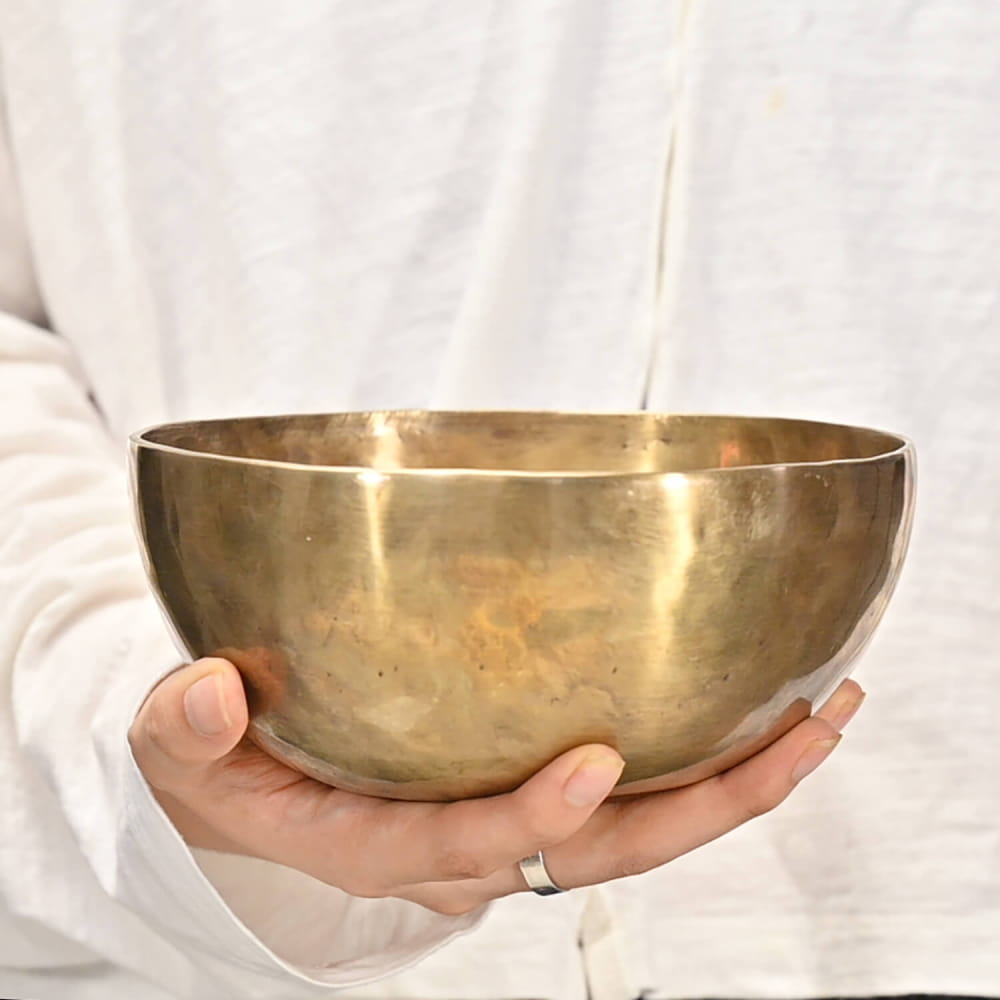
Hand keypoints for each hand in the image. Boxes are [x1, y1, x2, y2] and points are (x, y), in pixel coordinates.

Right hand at [129, 658, 862, 914]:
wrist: (244, 805)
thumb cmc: (222, 778)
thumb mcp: (185, 753)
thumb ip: (190, 729)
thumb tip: (202, 695)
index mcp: (384, 846)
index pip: (474, 845)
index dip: (538, 817)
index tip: (596, 764)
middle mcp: (468, 846)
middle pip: (612, 849)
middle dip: (715, 803)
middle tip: (811, 729)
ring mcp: (508, 824)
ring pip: (643, 826)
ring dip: (735, 777)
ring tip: (820, 711)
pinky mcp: (524, 794)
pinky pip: (630, 794)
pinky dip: (697, 760)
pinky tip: (746, 709)